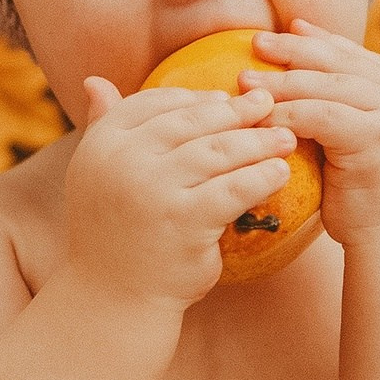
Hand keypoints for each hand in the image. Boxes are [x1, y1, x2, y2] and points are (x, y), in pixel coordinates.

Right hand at [62, 77, 299, 307]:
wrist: (113, 298)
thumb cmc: (113, 233)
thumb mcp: (98, 175)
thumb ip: (102, 126)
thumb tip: (95, 81)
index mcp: (101, 143)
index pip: (153, 103)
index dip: (192, 98)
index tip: (223, 100)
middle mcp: (123, 160)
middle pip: (191, 122)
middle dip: (234, 112)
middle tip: (268, 105)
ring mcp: (153, 189)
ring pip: (218, 151)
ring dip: (257, 140)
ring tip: (284, 137)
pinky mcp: (185, 220)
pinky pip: (234, 188)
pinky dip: (261, 177)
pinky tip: (280, 172)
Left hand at [246, 21, 379, 247]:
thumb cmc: (378, 210)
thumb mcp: (366, 150)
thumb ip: (349, 118)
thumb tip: (301, 96)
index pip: (360, 58)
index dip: (323, 41)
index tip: (291, 27)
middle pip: (342, 62)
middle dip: (297, 49)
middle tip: (258, 41)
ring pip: (328, 85)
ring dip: (282, 80)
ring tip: (245, 79)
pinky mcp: (379, 138)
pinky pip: (321, 115)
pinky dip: (286, 112)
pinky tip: (259, 116)